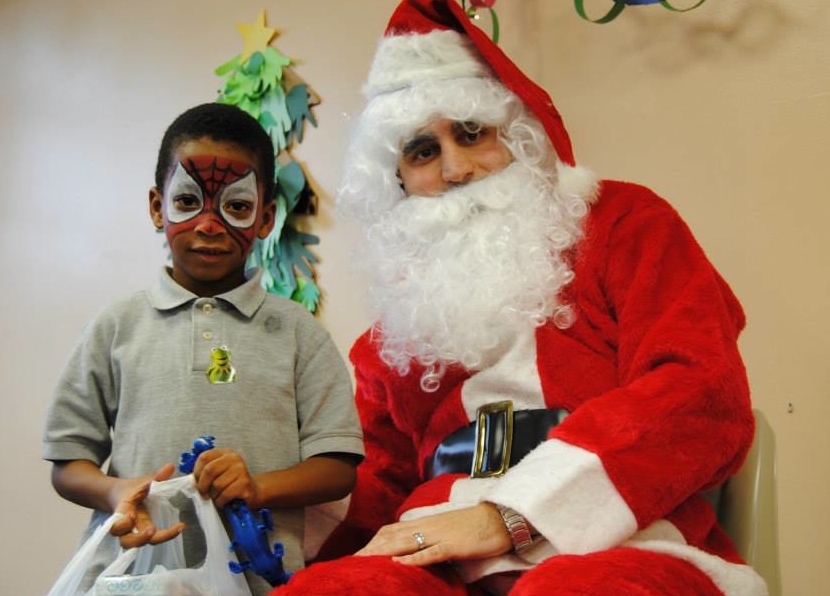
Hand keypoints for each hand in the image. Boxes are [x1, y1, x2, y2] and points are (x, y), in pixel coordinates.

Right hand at [109, 463, 184, 547]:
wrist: (119, 495)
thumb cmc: (131, 490)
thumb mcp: (143, 482)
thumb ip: (157, 477)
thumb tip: (170, 467)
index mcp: (122, 512)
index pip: (119, 524)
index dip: (123, 524)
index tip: (132, 515)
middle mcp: (127, 526)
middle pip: (126, 542)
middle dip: (138, 539)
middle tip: (152, 531)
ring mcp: (135, 532)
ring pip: (137, 545)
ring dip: (153, 540)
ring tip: (174, 530)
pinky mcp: (142, 533)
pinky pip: (149, 541)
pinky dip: (163, 537)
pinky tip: (179, 528)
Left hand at [192, 448, 258, 507]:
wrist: (252, 491)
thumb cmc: (231, 483)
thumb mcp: (219, 473)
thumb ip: (205, 473)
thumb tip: (192, 482)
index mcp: (225, 453)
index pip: (204, 457)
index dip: (196, 472)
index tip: (197, 482)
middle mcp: (234, 458)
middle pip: (210, 470)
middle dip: (202, 485)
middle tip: (203, 494)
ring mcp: (241, 470)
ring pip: (217, 485)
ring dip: (213, 495)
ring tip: (217, 497)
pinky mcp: (245, 484)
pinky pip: (225, 494)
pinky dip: (220, 501)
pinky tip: (223, 501)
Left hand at [356, 503, 511, 565]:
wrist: (502, 517)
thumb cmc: (477, 525)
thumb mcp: (448, 530)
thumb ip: (431, 536)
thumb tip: (415, 548)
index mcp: (427, 522)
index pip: (392, 530)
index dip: (374, 542)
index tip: (359, 554)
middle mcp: (428, 526)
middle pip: (392, 536)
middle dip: (371, 549)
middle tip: (352, 562)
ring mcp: (440, 535)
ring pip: (405, 543)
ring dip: (383, 553)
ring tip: (365, 563)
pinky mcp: (453, 546)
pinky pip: (430, 553)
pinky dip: (413, 559)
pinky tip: (399, 565)